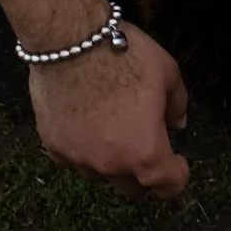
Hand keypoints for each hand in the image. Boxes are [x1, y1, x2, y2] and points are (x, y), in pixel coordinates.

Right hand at [29, 22, 190, 197]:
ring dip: (111, 162)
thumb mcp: (168, 72)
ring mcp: (79, 159)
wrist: (70, 40)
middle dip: (143, 174)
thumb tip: (177, 124)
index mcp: (146, 152)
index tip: (178, 162)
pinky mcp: (53, 146)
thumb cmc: (124, 55)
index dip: (178, 175)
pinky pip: (72, 160)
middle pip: (133, 190)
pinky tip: (84, 126)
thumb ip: (177, 104)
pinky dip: (82, 150)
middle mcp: (111, 165)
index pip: (169, 186)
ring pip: (100, 175)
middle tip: (145, 146)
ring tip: (112, 131)